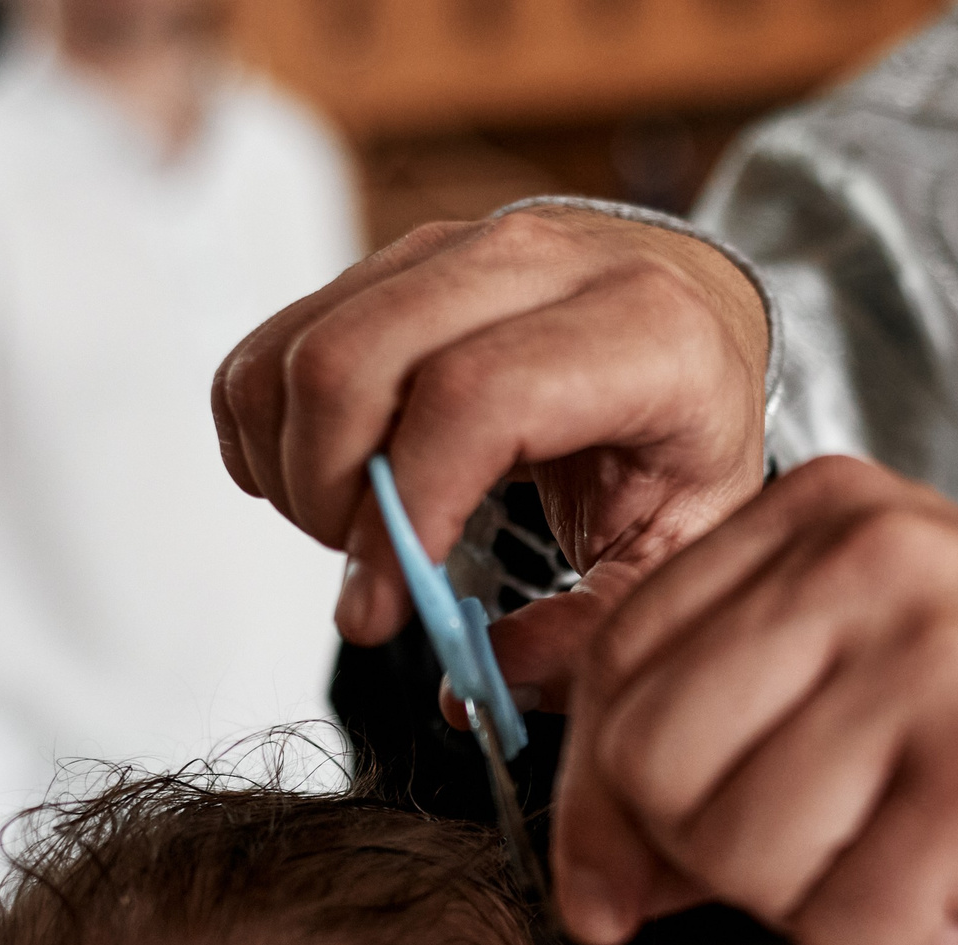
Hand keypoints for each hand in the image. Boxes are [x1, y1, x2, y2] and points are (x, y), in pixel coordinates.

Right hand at [210, 203, 769, 708]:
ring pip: (300, 347)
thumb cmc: (687, 431)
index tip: (381, 611)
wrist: (693, 310)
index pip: (474, 401)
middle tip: (367, 576)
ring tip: (352, 534)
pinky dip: (264, 430)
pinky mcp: (394, 257)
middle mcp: (539, 262)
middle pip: (353, 362)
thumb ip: (593, 632)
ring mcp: (455, 244)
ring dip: (289, 468)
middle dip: (326, 497)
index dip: (404, 514)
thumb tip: (478, 687)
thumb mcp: (682, 546)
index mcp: (642, 331)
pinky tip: (321, 485)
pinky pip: (277, 340)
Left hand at [555, 455, 957, 944]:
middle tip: (803, 876)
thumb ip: (711, 701)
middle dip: (698, 863)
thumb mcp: (870, 663)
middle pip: (650, 763)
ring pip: (737, 854)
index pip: (616, 666)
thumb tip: (560, 802)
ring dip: (813, 907)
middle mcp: (872, 562)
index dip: (592, 801)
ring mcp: (935, 660)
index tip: (617, 874)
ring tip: (913, 864)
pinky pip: (844, 928)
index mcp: (823, 515)